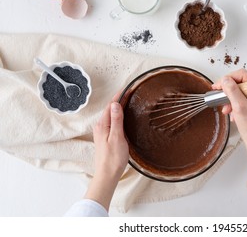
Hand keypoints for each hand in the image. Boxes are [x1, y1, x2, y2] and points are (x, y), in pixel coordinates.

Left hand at [85, 93, 128, 210]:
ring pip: (110, 115)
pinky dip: (117, 115)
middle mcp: (100, 127)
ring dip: (117, 107)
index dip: (118, 96)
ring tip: (127, 100)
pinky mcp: (105, 137)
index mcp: (103, 125)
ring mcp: (102, 132)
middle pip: (109, 109)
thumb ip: (116, 120)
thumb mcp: (117, 137)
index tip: (126, 88)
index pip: (110, 105)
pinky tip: (123, 117)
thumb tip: (115, 104)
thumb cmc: (113, 158)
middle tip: (129, 91)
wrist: (107, 174)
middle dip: (118, 99)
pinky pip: (111, 122)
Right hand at [213, 69, 246, 182]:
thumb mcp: (240, 107)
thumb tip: (225, 79)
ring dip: (230, 99)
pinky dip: (233, 104)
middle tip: (220, 95)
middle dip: (229, 91)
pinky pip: (241, 98)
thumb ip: (232, 91)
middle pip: (240, 82)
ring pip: (239, 91)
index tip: (219, 85)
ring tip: (226, 108)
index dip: (228, 79)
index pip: (243, 75)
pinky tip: (231, 113)